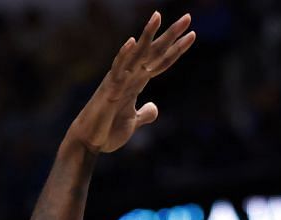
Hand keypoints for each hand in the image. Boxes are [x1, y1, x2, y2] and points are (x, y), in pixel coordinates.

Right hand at [65, 12, 194, 154]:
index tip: (192, 35)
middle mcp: (129, 76)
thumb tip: (154, 107)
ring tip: (158, 16)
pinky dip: (124, 56)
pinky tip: (132, 42)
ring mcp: (118, 81)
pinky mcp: (108, 90)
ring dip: (147, 36)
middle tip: (187, 17)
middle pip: (153, 52)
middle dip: (171, 35)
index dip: (176, 49)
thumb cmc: (107, 131)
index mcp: (136, 82)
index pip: (161, 62)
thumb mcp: (132, 122)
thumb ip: (144, 114)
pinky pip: (117, 70)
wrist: (88, 142)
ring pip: (136, 54)